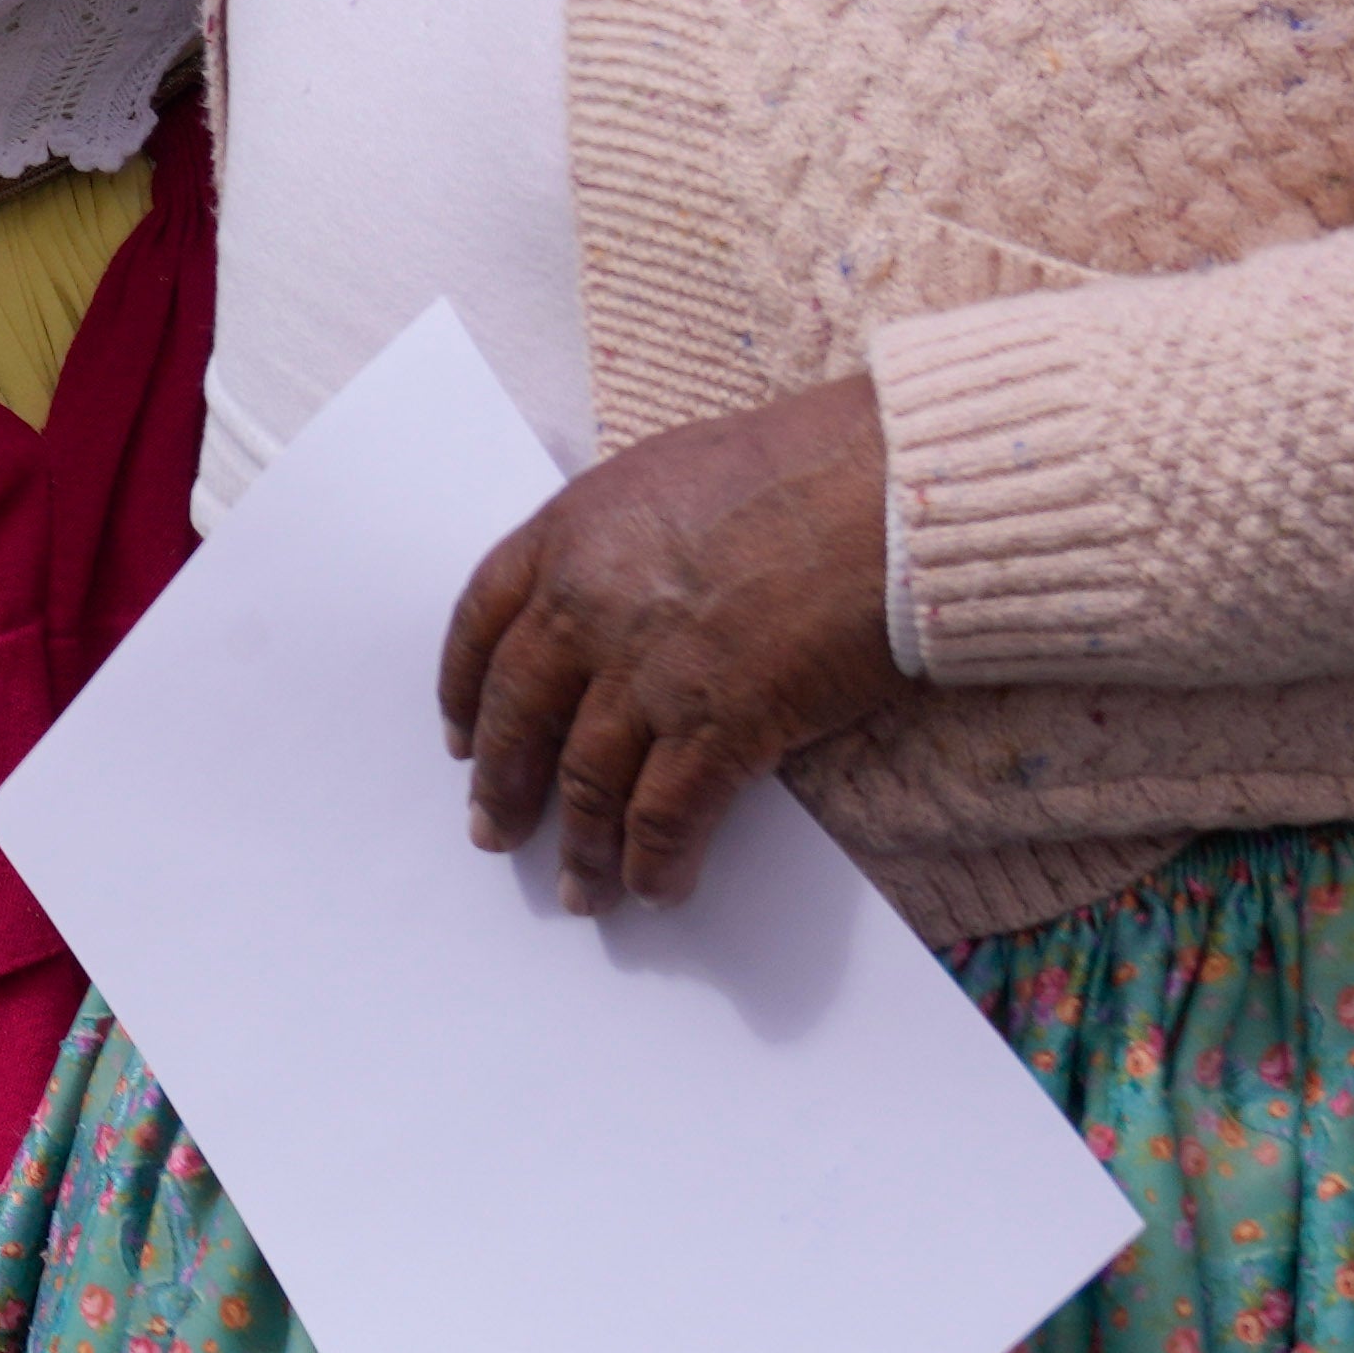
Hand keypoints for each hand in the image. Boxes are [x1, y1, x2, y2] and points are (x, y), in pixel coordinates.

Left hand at [438, 379, 901, 911]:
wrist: (894, 489)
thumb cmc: (809, 464)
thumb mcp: (672, 470)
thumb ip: (621, 537)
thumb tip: (612, 590)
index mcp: (570, 533)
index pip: (481, 623)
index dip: (463, 690)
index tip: (459, 738)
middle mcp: (589, 605)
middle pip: (517, 713)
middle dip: (504, 785)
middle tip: (495, 831)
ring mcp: (649, 670)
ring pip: (586, 780)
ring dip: (580, 845)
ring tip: (580, 889)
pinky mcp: (721, 724)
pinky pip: (665, 816)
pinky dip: (655, 862)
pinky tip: (656, 888)